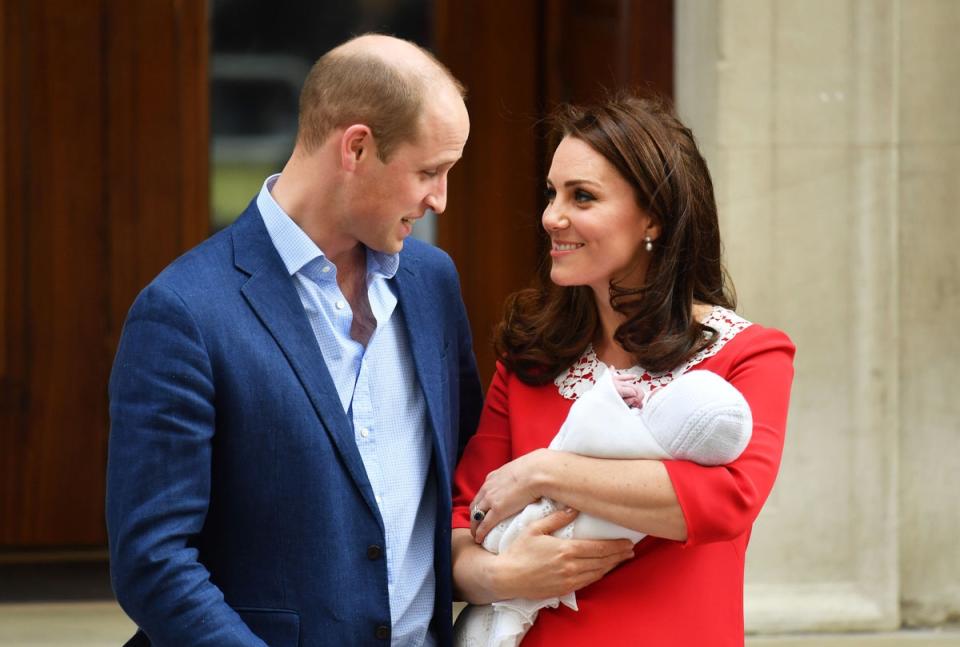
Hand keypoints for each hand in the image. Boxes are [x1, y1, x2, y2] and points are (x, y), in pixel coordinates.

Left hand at [470, 449, 549, 543]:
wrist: (536, 472)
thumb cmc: (535, 469)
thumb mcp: (519, 470)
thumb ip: (518, 476)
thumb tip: (527, 478)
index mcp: (494, 477)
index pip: (483, 492)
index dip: (481, 503)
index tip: (482, 510)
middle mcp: (488, 488)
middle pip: (476, 504)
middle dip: (475, 515)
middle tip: (476, 524)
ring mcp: (491, 499)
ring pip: (476, 515)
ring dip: (475, 525)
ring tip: (476, 534)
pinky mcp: (497, 510)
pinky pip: (484, 524)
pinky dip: (480, 532)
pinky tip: (479, 539)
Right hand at [493, 508, 634, 599]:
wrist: (506, 577)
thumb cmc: (518, 551)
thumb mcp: (535, 529)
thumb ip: (556, 518)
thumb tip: (573, 508)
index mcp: (566, 550)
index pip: (599, 548)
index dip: (616, 546)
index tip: (628, 542)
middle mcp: (571, 567)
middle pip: (602, 561)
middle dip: (619, 555)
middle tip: (630, 549)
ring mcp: (568, 580)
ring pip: (597, 573)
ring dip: (612, 565)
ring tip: (621, 558)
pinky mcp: (564, 590)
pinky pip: (587, 582)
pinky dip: (599, 575)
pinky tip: (603, 570)